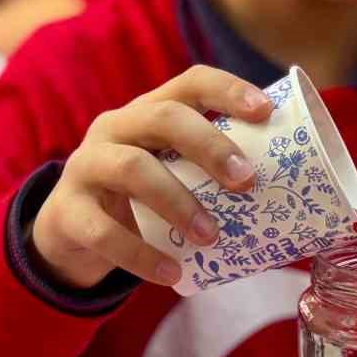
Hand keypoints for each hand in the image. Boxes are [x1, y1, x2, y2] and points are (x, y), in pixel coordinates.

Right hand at [30, 65, 272, 289]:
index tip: (266, 112)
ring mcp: (86, 166)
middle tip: (246, 182)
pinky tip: (173, 274)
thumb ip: (209, 176)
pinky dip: (142, 256)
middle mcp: (115, 127)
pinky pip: (104, 231)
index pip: (189, 83)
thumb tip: (290, 202)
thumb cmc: (138, 199)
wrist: (68, 233)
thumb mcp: (169, 172)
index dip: (228, 90)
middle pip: (163, 117)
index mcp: (147, 111)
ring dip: (179, 201)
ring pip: (132, 168)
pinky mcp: (67, 211)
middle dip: (210, 146)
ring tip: (211, 236)